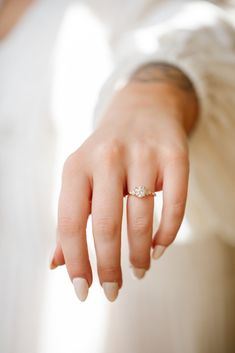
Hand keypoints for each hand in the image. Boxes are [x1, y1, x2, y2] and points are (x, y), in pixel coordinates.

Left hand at [50, 63, 198, 301]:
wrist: (142, 107)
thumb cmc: (106, 152)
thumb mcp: (80, 176)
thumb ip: (70, 217)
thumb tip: (58, 264)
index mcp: (76, 166)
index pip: (70, 223)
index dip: (76, 262)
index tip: (83, 291)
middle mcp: (106, 157)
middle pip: (106, 226)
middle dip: (108, 267)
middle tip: (113, 290)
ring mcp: (142, 155)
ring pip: (140, 219)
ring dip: (139, 255)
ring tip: (139, 271)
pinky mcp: (174, 156)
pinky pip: (174, 205)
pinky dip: (167, 235)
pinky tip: (159, 249)